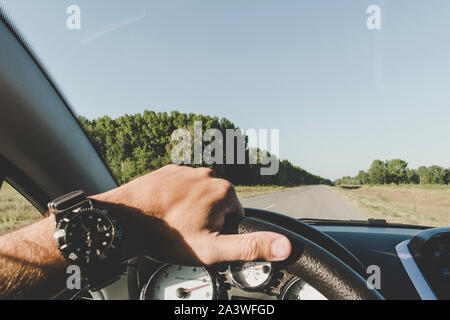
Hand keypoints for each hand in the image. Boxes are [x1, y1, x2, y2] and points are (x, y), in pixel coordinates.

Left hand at [91, 165, 290, 265]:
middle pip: (217, 204)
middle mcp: (207, 174)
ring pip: (197, 196)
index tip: (203, 238)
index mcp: (224, 190)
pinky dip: (175, 200)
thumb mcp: (213, 249)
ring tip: (172, 223)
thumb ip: (250, 246)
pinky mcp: (168, 170)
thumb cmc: (166, 234)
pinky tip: (163, 212)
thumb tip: (284, 246)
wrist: (124, 220)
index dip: (221, 232)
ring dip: (190, 209)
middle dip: (206, 220)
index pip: (235, 215)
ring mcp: (185, 170)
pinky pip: (180, 188)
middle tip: (186, 233)